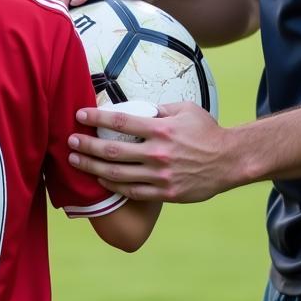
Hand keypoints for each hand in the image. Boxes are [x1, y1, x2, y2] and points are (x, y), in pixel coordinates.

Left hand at [67, 101, 239, 202]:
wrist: (230, 161)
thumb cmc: (207, 132)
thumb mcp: (185, 110)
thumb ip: (159, 109)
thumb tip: (136, 108)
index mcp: (161, 129)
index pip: (120, 122)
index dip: (96, 118)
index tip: (79, 115)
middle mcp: (158, 153)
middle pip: (112, 152)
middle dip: (86, 147)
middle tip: (70, 141)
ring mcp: (160, 176)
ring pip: (117, 175)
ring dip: (92, 168)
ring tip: (75, 161)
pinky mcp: (165, 192)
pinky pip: (132, 192)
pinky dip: (113, 187)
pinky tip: (100, 181)